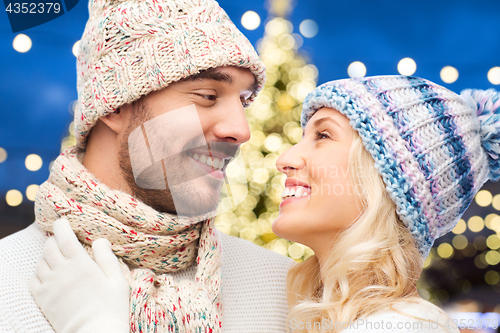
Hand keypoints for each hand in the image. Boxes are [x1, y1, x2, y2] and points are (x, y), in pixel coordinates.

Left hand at [30, 218, 129, 332]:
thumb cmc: (111, 307)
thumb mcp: (117, 280)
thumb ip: (107, 257)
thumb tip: (99, 239)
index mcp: (81, 264)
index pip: (64, 237)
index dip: (62, 225)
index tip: (63, 221)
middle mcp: (62, 272)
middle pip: (49, 247)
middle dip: (54, 240)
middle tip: (61, 239)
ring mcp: (50, 286)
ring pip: (41, 262)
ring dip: (47, 256)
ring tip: (57, 257)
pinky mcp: (43, 299)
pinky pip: (33, 279)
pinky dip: (39, 272)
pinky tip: (48, 273)